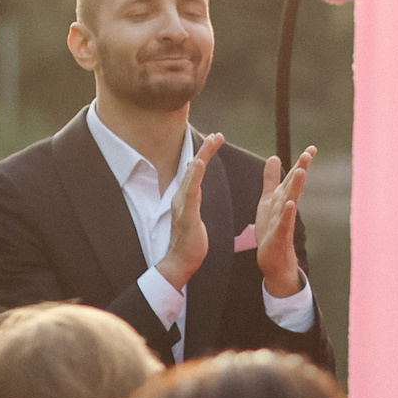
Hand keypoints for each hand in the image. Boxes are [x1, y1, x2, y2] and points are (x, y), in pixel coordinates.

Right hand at [157, 133, 225, 290]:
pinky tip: (198, 164)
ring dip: (202, 157)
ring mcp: (182, 205)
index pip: (196, 171)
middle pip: (194, 168)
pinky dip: (194, 176)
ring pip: (192, 175)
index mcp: (186, 197)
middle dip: (205, 150)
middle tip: (217, 134)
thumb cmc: (189, 242)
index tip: (215, 139)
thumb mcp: (194, 215)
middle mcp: (181, 197)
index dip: (205, 154)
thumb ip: (193, 201)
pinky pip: (190, 192)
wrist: (180, 262)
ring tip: (211, 141)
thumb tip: (195, 189)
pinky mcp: (186, 214)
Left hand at [253, 146, 313, 298]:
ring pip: (291, 202)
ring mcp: (285, 221)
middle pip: (295, 186)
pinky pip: (285, 223)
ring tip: (301, 172)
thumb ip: (271, 179)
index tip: (312, 148)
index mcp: (284, 198)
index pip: (294, 178)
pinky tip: (291, 204)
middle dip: (301, 170)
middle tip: (309, 153)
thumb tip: (274, 157)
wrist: (274, 260)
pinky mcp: (280, 235)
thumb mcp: (269, 200)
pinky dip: (288, 213)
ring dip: (296, 187)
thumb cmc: (272, 230)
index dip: (302, 163)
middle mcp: (287, 208)